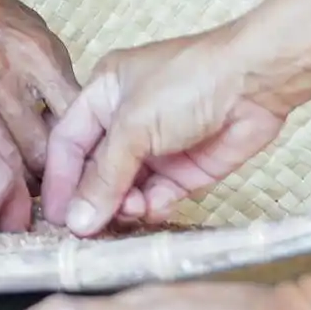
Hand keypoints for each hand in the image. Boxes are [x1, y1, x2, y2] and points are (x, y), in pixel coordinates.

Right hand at [40, 26, 287, 235]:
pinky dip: (152, 207)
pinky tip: (151, 209)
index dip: (60, 179)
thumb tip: (79, 219)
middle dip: (93, 199)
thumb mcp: (134, 124)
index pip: (69, 143)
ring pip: (127, 189)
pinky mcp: (185, 169)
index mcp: (105, 94)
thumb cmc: (191, 79)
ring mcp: (158, 147)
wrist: (255, 82)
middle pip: (98, 171)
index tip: (55, 215)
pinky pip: (157, 197)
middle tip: (87, 230)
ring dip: (123, 206)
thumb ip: (105, 175)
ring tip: (128, 212)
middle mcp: (128, 121)